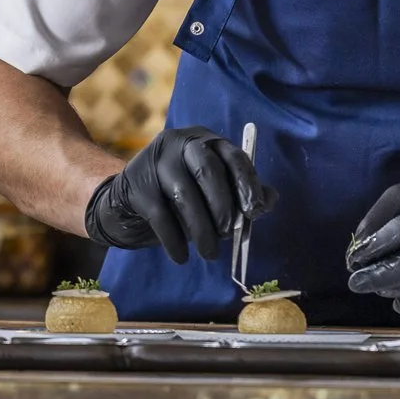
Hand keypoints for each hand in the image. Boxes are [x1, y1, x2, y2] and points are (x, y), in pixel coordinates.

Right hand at [84, 126, 273, 262]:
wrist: (128, 201)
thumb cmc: (181, 196)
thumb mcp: (213, 191)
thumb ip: (242, 194)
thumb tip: (270, 200)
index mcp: (206, 142)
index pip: (232, 156)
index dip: (247, 183)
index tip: (255, 210)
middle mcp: (180, 143)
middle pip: (207, 170)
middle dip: (222, 206)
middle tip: (228, 234)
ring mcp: (155, 161)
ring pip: (184, 193)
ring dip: (201, 229)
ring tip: (210, 253)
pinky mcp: (136, 184)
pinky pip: (159, 215)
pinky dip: (174, 240)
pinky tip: (181, 256)